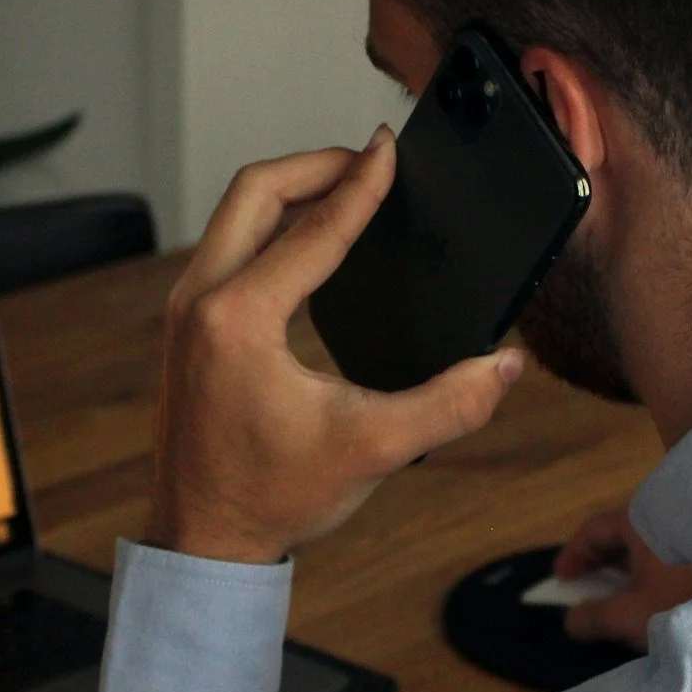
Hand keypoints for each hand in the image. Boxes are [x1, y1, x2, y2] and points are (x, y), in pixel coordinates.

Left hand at [144, 128, 525, 564]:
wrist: (204, 541)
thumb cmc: (273, 497)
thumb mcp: (374, 449)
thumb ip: (450, 404)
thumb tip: (506, 365)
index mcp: (239, 319)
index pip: (313, 228)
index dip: (362, 185)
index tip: (390, 149)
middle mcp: (200, 302)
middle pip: (254, 191)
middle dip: (315, 166)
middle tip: (367, 162)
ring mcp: (185, 312)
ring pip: (233, 215)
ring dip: (290, 192)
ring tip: (345, 188)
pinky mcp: (187, 328)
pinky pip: (226, 246)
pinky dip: (269, 225)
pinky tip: (308, 240)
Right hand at [553, 508, 691, 650]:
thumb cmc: (684, 598)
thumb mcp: (632, 616)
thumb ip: (595, 618)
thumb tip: (570, 620)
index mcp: (639, 522)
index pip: (594, 529)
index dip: (574, 554)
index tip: (562, 578)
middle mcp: (665, 516)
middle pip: (622, 534)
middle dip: (601, 562)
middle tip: (587, 587)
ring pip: (650, 543)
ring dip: (629, 566)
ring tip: (621, 594)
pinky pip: (671, 551)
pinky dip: (654, 568)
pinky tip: (657, 592)